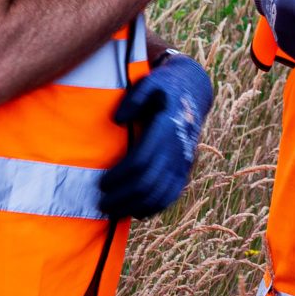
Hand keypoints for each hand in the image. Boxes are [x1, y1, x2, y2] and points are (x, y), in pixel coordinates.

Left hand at [98, 52, 212, 219]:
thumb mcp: (150, 83)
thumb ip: (135, 98)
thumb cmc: (163, 88)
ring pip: (160, 194)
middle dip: (123, 197)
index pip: (141, 161)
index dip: (120, 177)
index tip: (101, 183)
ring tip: (114, 212)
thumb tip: (118, 119)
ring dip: (135, 206)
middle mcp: (176, 149)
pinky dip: (155, 208)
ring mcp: (182, 162)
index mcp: (166, 129)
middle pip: (148, 183)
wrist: (193, 94)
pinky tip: (137, 212)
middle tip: (102, 203)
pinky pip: (172, 195)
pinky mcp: (185, 170)